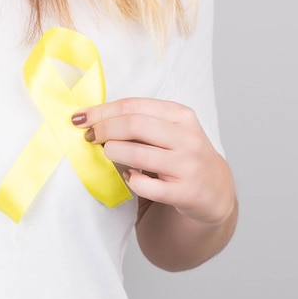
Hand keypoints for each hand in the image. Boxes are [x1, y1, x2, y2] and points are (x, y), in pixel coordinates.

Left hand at [71, 97, 234, 224]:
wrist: (215, 188)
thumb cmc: (183, 154)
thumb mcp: (171, 130)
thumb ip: (141, 122)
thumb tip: (95, 119)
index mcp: (181, 115)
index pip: (134, 106)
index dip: (102, 112)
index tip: (81, 119)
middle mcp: (187, 138)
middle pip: (134, 125)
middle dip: (104, 129)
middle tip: (90, 137)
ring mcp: (187, 166)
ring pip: (138, 154)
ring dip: (114, 153)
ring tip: (108, 153)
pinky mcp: (185, 192)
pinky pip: (147, 187)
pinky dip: (131, 180)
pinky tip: (129, 177)